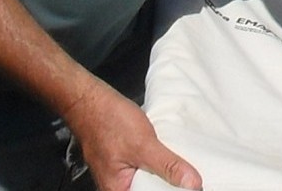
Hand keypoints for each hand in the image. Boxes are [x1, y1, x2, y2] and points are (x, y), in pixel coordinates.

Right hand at [61, 81, 202, 190]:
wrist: (88, 100)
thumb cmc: (107, 121)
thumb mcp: (143, 145)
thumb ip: (168, 165)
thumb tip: (192, 184)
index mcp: (118, 190)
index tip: (190, 186)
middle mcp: (116, 186)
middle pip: (151, 190)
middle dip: (169, 184)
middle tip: (189, 174)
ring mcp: (120, 173)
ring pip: (150, 179)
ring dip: (165, 172)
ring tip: (182, 165)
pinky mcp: (124, 161)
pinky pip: (146, 168)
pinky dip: (158, 162)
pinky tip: (170, 155)